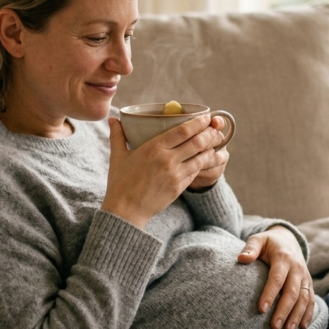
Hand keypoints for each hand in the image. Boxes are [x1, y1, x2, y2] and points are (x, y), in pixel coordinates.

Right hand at [102, 114, 221, 228]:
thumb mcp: (117, 156)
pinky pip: (195, 172)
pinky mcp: (179, 188)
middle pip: (197, 142)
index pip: (183, 131)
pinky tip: (204, 158)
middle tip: (215, 127)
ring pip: (201, 158)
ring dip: (210, 148)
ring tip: (215, 141)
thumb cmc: (120, 182)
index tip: (205, 117)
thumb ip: (117, 135)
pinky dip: (202, 163)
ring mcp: (176, 175)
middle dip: (209, 133)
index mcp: (153, 148)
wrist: (126, 211)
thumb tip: (113, 119)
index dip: (198, 122)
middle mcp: (168, 160)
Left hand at [237, 226, 314, 328]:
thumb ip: (251, 248)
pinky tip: (302, 327)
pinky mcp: (309, 284)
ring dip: (297, 316)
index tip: (260, 309)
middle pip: (292, 292)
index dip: (269, 294)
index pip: (277, 278)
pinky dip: (308, 314)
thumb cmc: (269, 243)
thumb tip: (241, 259)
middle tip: (274, 327)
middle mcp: (297, 268)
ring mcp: (305, 277)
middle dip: (283, 310)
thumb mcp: (259, 240)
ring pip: (304, 298)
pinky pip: (311, 300)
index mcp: (283, 258)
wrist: (289, 240)